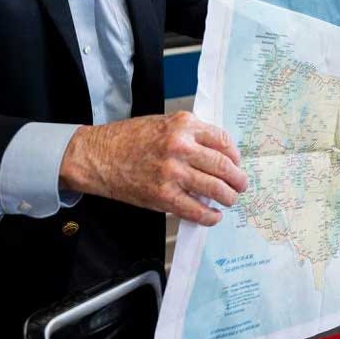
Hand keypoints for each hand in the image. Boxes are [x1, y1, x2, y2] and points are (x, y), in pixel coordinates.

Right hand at [59, 112, 248, 226]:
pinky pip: (196, 209)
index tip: (236, 162)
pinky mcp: (163, 195)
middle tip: (241, 184)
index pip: (223, 140)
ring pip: (215, 188)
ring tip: (230, 199)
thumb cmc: (129, 139)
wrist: (98, 156)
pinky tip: (213, 215)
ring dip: (228, 197)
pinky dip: (209, 215)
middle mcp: (181, 146)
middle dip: (238, 178)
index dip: (234, 155)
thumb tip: (217, 154)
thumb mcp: (164, 123)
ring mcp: (172, 172)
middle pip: (224, 165)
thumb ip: (191, 135)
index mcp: (184, 125)